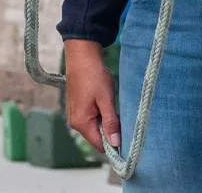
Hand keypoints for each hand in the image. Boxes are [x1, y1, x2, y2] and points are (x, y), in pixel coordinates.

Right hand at [63, 39, 119, 153]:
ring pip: (94, 128)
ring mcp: (74, 115)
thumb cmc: (94, 76)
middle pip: (97, 138)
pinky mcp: (76, 108)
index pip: (100, 145)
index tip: (127, 135)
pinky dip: (100, 115)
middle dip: (110, 131)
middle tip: (121, 116)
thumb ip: (110, 122)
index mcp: (81, 122)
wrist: (81, 56)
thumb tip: (115, 143)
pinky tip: (105, 102)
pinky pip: (90, 119)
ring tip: (112, 106)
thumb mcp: (106, 99)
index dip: (114, 143)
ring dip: (105, 122)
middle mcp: (75, 122)